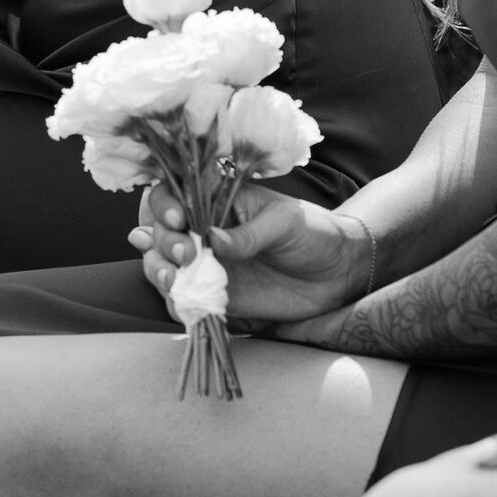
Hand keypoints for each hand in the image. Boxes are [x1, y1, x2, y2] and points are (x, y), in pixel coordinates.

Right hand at [132, 184, 372, 323]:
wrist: (338, 273)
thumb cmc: (314, 233)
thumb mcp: (284, 223)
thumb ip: (249, 233)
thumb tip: (213, 240)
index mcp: (219, 202)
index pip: (175, 195)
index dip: (165, 205)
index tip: (180, 219)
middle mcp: (205, 232)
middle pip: (160, 232)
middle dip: (163, 243)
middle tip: (186, 256)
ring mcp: (208, 265)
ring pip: (163, 266)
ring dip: (158, 271)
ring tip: (172, 279)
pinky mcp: (217, 297)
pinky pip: (185, 300)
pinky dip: (176, 302)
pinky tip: (179, 300)